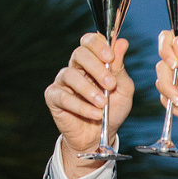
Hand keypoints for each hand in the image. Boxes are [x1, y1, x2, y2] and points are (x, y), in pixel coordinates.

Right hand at [44, 32, 133, 178]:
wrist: (100, 136)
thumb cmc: (112, 110)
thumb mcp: (123, 90)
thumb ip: (120, 68)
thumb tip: (122, 42)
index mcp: (93, 61)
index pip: (90, 41)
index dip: (98, 45)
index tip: (110, 57)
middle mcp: (76, 68)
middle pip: (79, 54)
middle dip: (96, 68)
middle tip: (110, 84)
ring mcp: (63, 82)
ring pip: (70, 75)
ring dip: (89, 90)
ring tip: (103, 104)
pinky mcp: (54, 97)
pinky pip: (63, 97)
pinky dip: (81, 106)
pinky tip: (95, 114)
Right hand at [155, 31, 177, 150]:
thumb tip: (176, 40)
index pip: (171, 40)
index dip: (166, 48)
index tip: (173, 64)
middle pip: (162, 63)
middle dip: (168, 82)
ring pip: (160, 82)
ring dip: (173, 99)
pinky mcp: (175, 96)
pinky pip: (164, 98)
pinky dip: (176, 108)